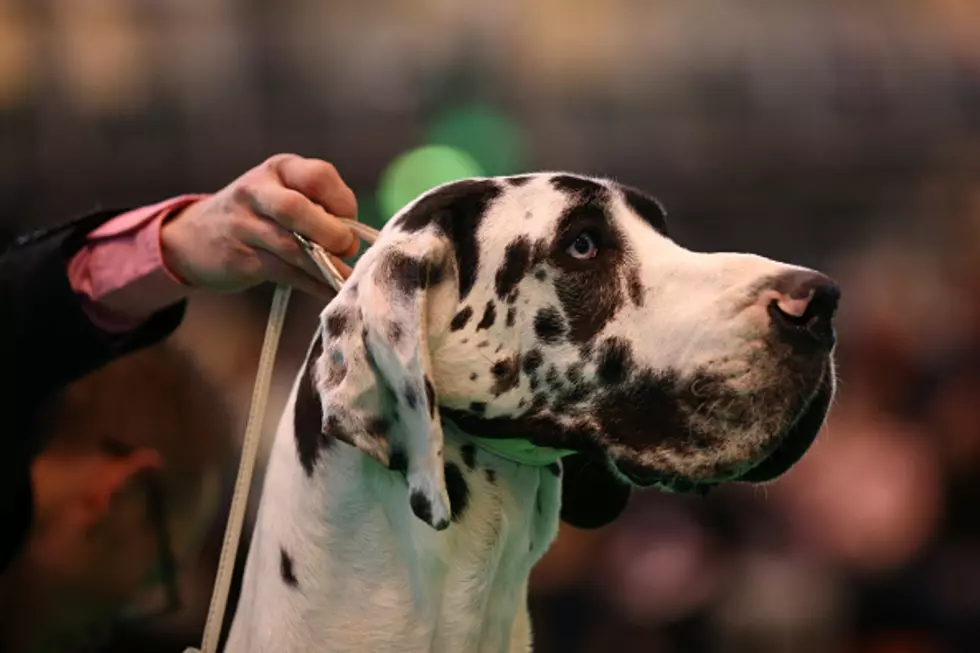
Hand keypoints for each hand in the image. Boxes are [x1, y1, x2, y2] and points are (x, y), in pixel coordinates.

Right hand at [161, 154, 359, 296]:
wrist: (194, 237)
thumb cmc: (257, 214)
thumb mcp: (282, 193)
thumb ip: (317, 207)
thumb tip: (354, 238)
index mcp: (279, 168)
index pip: (319, 175)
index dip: (342, 201)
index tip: (351, 221)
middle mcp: (257, 191)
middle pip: (297, 209)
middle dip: (330, 232)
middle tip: (346, 248)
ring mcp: (244, 224)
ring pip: (291, 246)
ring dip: (325, 264)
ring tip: (346, 276)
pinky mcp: (241, 258)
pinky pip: (285, 273)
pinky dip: (313, 283)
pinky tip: (330, 289)